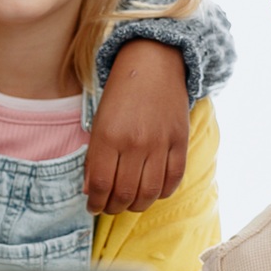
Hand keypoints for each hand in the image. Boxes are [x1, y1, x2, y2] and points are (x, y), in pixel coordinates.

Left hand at [86, 39, 189, 214]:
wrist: (154, 63)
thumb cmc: (121, 93)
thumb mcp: (99, 121)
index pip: (101, 185)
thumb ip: (94, 157)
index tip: (93, 207)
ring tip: (129, 203)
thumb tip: (91, 191)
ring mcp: (160, 143)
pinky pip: (174, 179)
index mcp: (108, 136)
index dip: (96, 203)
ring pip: (150, 192)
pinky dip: (162, 192)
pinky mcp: (180, 141)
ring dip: (137, 205)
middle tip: (110, 207)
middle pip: (124, 193)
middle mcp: (134, 142)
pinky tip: (153, 191)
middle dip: (114, 207)